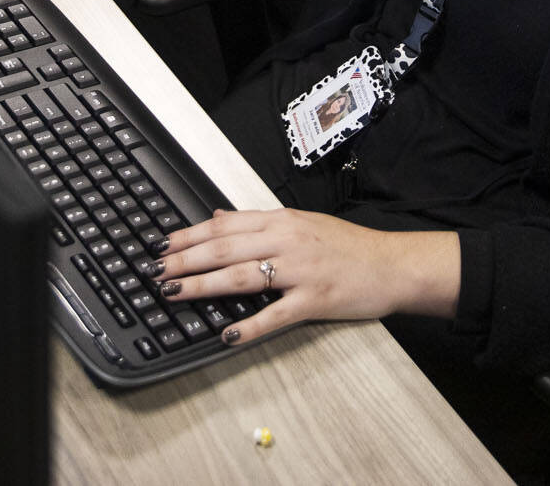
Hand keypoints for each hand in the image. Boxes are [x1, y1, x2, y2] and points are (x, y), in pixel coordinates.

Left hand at [147, 208, 459, 346]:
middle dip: (185, 259)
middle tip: (157, 271)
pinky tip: (227, 334)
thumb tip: (219, 216)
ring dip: (204, 285)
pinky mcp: (315, 300)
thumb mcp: (301, 222)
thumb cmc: (348, 246)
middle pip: (225, 248)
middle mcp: (287, 241)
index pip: (224, 225)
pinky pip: (276, 314)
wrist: (392, 264)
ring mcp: (301, 270)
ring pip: (242, 276)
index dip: (189, 235)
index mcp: (281, 221)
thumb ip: (259, 221)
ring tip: (176, 292)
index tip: (163, 244)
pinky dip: (250, 325)